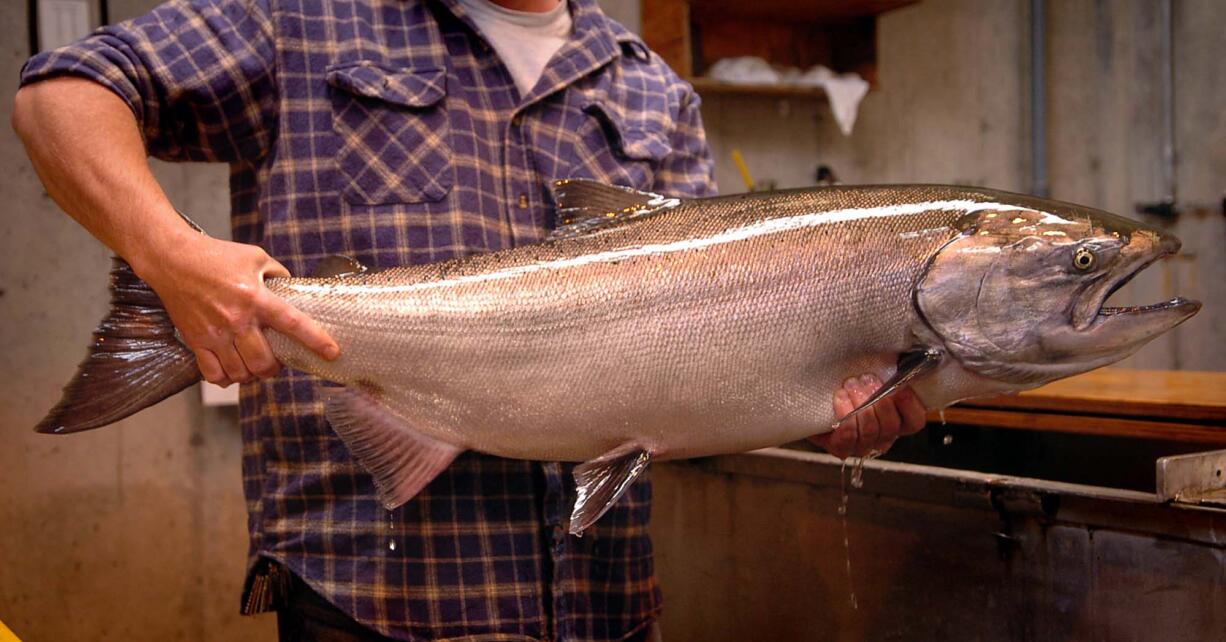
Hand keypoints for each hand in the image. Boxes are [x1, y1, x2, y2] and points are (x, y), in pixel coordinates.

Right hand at [136, 233, 339, 386]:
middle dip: (276, 368)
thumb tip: (295, 291)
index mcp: (256, 297)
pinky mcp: (196, 341)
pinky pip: (214, 375)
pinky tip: (233, 371)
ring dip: (253, 375)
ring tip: (255, 367)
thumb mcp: (255, 257)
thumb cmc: (216, 256)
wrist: (172, 260)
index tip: (333, 353)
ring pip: (241, 373)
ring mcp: (214, 334)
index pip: (293, 324)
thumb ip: (279, 274)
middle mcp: (236, 320)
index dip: (316, 341)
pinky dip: (227, 379)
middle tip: (278, 362)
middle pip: (264, 362)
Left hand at [809, 374, 927, 458]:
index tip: (898, 384)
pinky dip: (845, 415)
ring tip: (850, 384)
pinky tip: (840, 397)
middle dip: (878, 398)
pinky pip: (849, 436)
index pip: (914, 422)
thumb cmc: (848, 385)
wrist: (815, 399)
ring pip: (870, 430)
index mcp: (897, 421)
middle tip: (865, 379)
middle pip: (891, 425)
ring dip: (860, 404)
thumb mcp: (871, 375)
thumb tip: (899, 355)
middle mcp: (883, 438)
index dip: (909, 404)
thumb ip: (888, 371)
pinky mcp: (842, 449)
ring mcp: (863, 446)